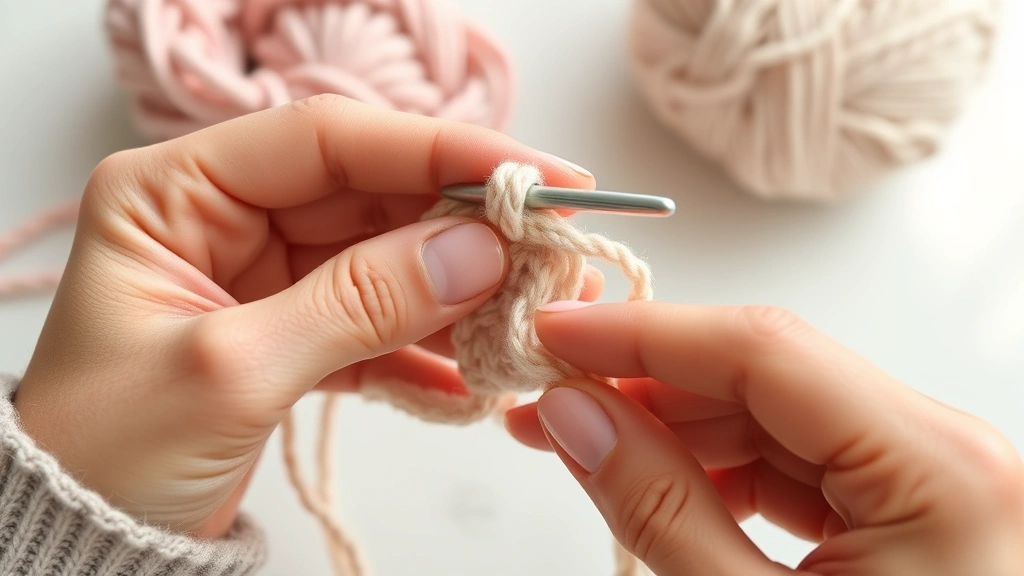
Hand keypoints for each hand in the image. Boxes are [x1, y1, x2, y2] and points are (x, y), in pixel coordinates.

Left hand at [12, 95, 601, 537]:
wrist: (87, 546)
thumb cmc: (106, 457)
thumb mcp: (233, 372)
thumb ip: (358, 303)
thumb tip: (475, 251)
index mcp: (176, 193)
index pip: (327, 141)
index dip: (438, 150)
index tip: (530, 176)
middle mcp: (224, 219)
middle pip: (370, 196)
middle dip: (462, 226)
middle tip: (550, 250)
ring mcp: (264, 276)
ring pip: (385, 258)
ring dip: (458, 291)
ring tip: (526, 318)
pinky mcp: (294, 331)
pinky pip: (377, 321)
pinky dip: (426, 349)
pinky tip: (471, 377)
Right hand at [506, 302, 1023, 574]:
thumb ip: (661, 508)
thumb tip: (578, 417)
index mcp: (940, 474)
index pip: (764, 352)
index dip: (643, 331)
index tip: (556, 332)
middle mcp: (951, 459)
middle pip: (769, 376)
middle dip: (647, 380)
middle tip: (550, 396)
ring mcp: (935, 485)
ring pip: (778, 416)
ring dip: (674, 422)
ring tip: (584, 440)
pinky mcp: (910, 515)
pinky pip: (799, 464)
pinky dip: (720, 466)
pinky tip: (655, 479)